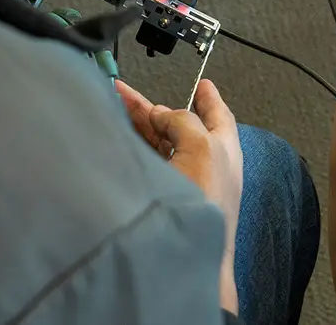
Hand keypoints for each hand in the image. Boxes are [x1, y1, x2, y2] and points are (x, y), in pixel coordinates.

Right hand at [116, 79, 243, 312]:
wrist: (188, 253)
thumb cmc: (207, 204)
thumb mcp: (203, 146)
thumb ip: (184, 122)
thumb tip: (164, 114)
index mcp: (223, 146)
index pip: (216, 113)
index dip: (206, 96)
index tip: (202, 83)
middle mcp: (203, 161)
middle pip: (177, 126)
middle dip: (152, 108)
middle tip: (126, 91)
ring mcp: (179, 178)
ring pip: (156, 143)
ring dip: (136, 124)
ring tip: (113, 105)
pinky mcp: (158, 192)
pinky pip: (144, 162)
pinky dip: (131, 146)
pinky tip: (116, 137)